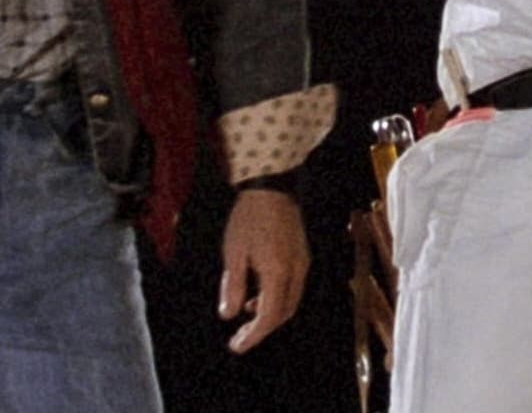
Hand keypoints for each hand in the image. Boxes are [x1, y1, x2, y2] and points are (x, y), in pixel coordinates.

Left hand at [219, 188, 307, 353]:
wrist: (272, 187)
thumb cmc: (249, 218)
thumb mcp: (234, 253)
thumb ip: (234, 286)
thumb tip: (229, 315)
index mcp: (278, 274)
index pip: (268, 317)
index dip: (253, 336)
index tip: (236, 345)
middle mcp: (296, 272)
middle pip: (283, 313)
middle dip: (262, 328)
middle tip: (241, 335)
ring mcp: (302, 263)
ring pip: (291, 301)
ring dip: (271, 312)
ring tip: (247, 312)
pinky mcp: (303, 254)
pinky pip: (294, 286)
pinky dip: (278, 297)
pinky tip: (260, 291)